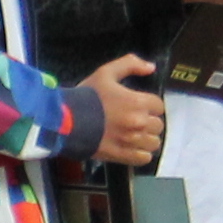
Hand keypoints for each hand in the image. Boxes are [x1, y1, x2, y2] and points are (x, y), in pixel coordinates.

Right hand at [83, 52, 166, 166]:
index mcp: (138, 102)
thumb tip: (151, 67)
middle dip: (147, 122)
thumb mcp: (105, 73)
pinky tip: (131, 147)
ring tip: (133, 136)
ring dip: (146, 139)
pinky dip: (140, 154)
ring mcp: (132, 141)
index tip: (137, 106)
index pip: (158, 106)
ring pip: (153, 143)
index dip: (148, 105)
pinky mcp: (123, 155)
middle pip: (157, 125)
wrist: (64, 121)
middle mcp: (139, 122)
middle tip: (132, 120)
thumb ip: (130, 64)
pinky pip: (144, 158)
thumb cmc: (85, 96)